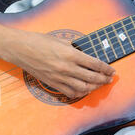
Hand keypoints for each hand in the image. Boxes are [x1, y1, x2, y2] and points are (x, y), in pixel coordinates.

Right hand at [1, 27, 115, 98]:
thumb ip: (75, 49)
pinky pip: (70, 93)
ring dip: (94, 87)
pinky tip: (85, 90)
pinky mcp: (53, 84)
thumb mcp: (62, 41)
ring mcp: (60, 77)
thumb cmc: (41, 41)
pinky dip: (80, 93)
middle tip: (110, 79)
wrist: (22, 49)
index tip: (112, 70)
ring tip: (100, 85)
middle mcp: (67, 68)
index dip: (106, 68)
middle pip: (92, 77)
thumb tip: (86, 56)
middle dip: (104, 79)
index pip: (95, 64)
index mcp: (71, 54)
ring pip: (83, 88)